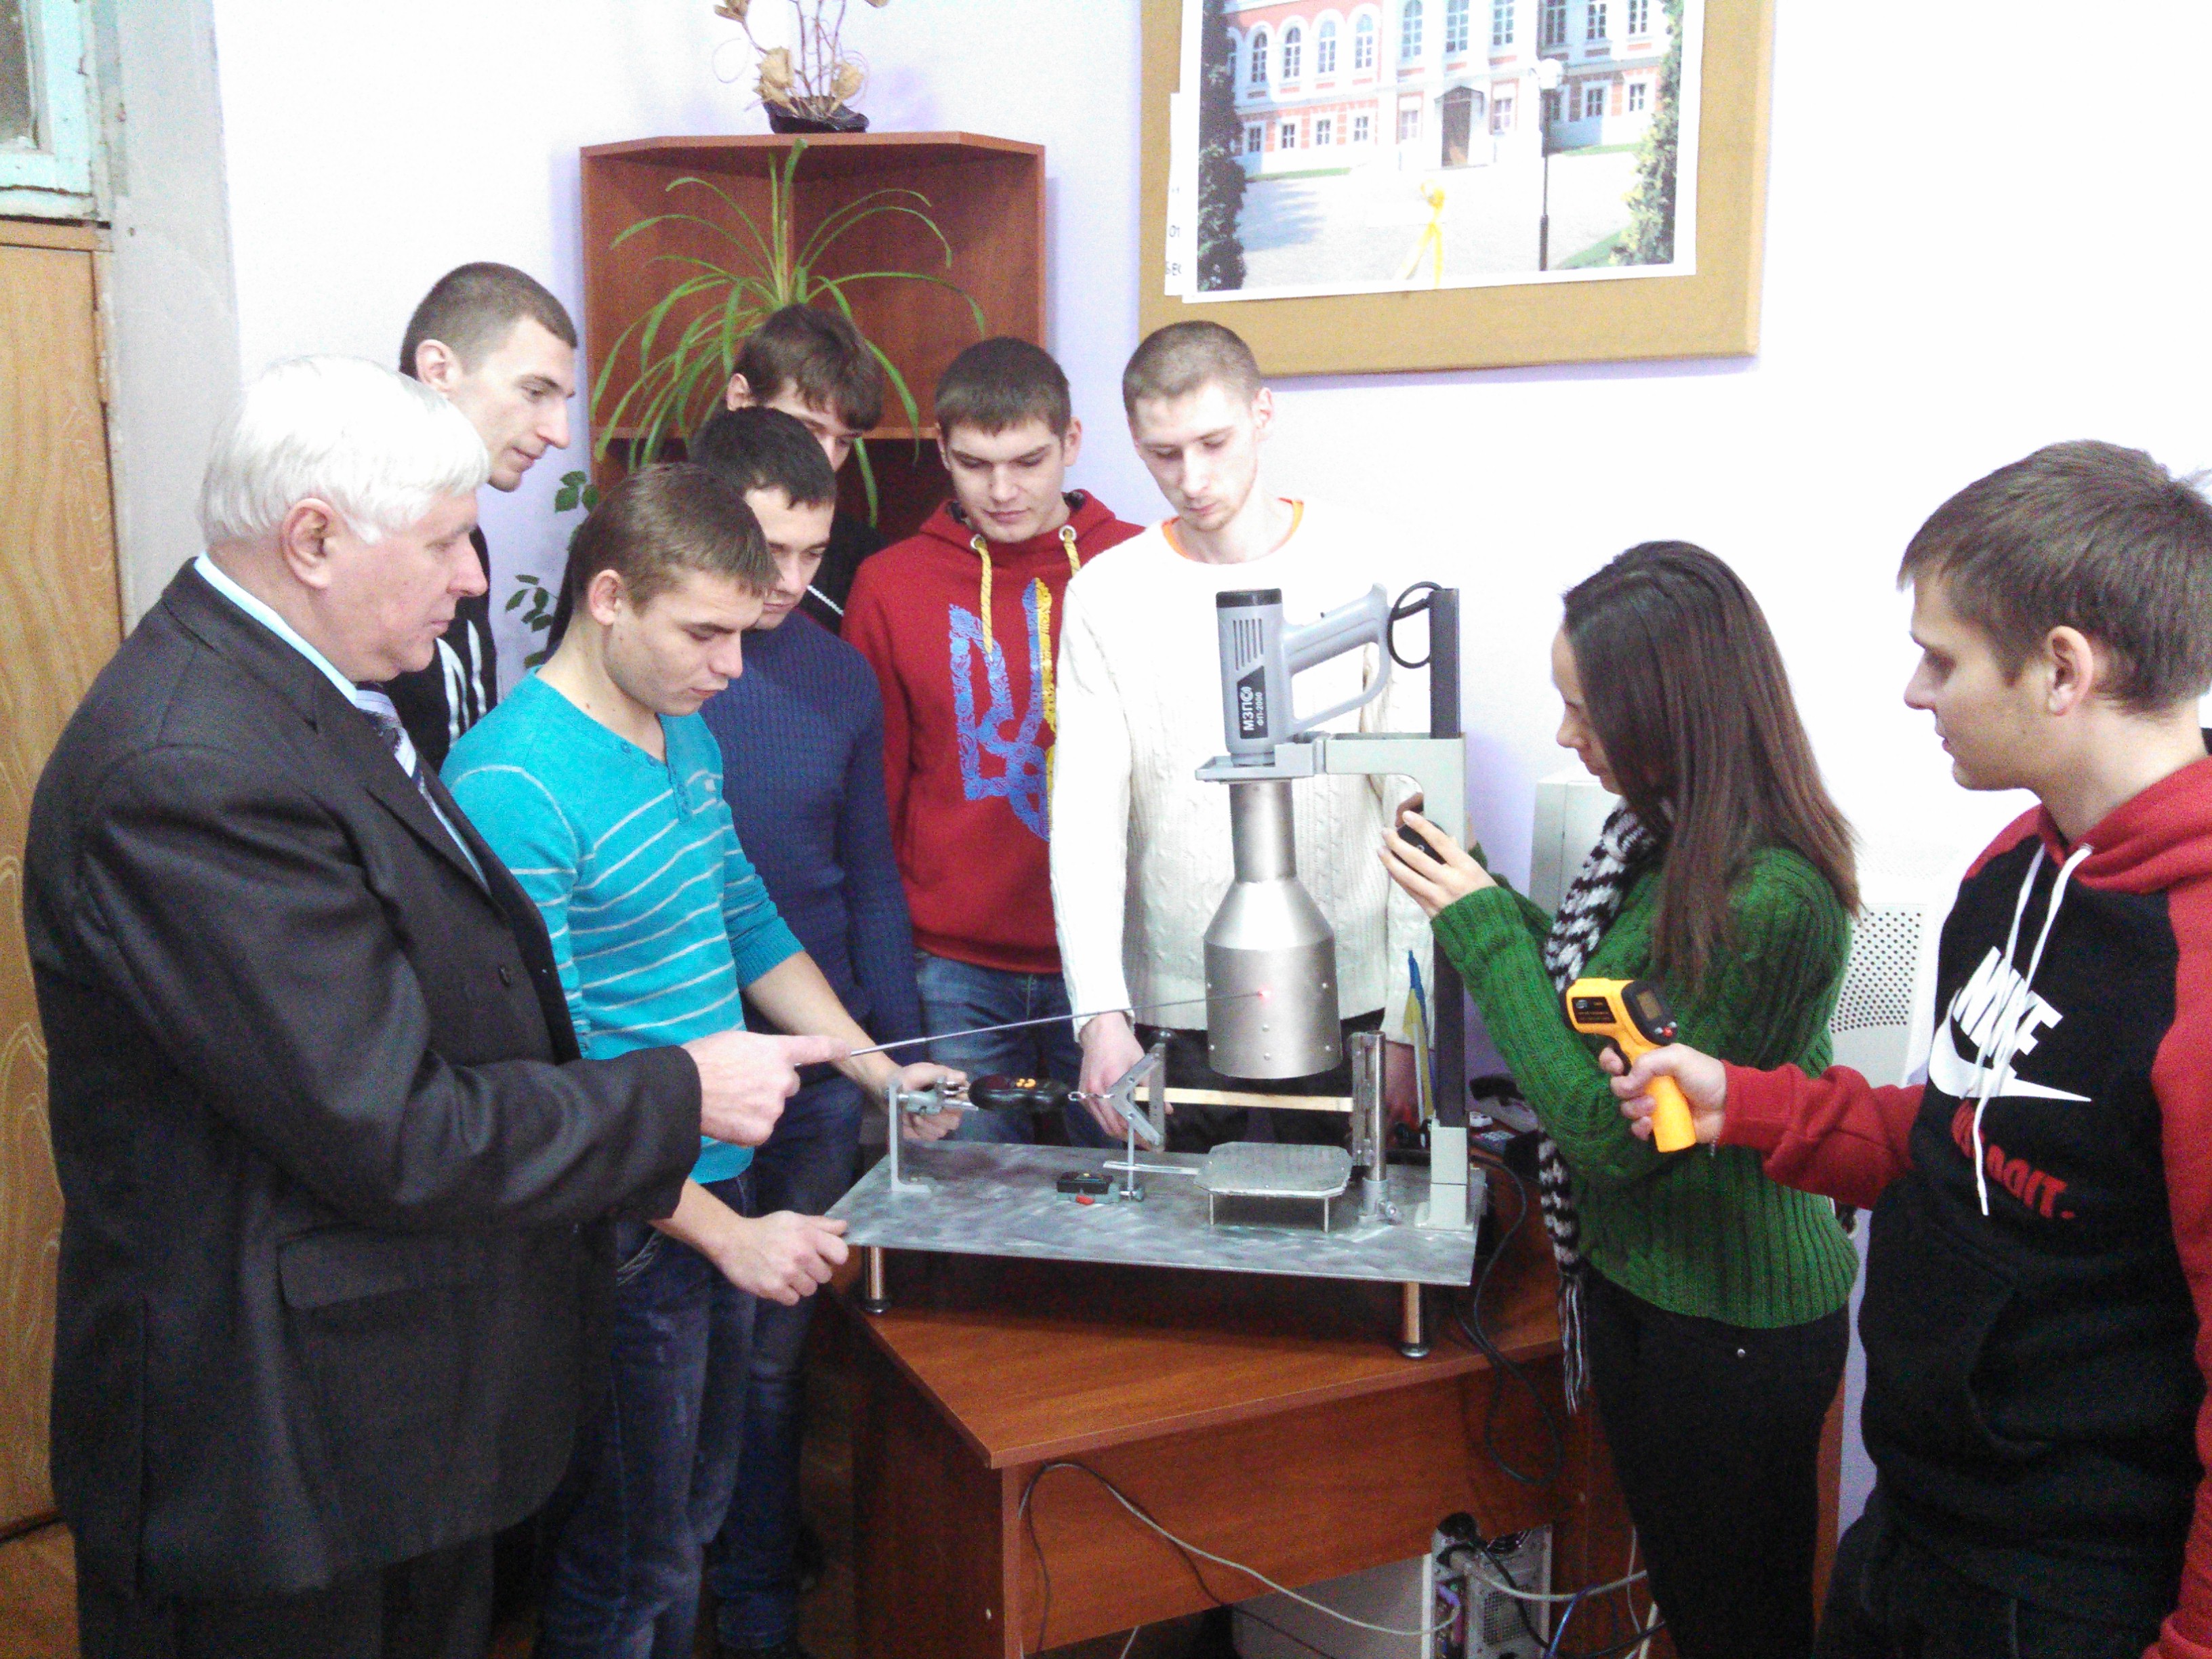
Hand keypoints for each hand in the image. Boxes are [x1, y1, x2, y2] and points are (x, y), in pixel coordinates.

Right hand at [683, 1030, 849, 1146]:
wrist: (684, 1089)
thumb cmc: (704, 1059)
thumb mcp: (736, 1042)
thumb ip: (760, 1054)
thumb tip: (762, 1065)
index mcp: (776, 1051)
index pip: (813, 1048)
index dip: (832, 1048)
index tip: (847, 1050)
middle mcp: (783, 1079)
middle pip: (789, 1085)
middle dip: (771, 1085)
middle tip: (742, 1083)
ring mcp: (774, 1107)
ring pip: (773, 1108)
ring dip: (758, 1106)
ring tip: (729, 1100)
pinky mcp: (762, 1131)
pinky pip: (760, 1129)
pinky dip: (747, 1127)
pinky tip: (728, 1118)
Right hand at [703, 1210, 849, 1304]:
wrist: (733, 1241)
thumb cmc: (767, 1229)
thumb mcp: (794, 1220)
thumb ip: (821, 1224)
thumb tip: (844, 1227)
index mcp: (808, 1235)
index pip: (841, 1254)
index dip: (835, 1257)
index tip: (824, 1257)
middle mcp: (801, 1255)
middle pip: (826, 1276)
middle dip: (815, 1272)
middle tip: (800, 1264)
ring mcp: (787, 1273)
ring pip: (810, 1290)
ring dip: (800, 1284)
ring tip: (786, 1273)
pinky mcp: (773, 1289)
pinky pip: (793, 1299)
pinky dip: (786, 1293)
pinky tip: (777, 1281)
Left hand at [886, 1061, 965, 1141]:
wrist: (887, 1088)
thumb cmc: (907, 1077)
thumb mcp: (922, 1072)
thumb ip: (941, 1073)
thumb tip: (962, 1077)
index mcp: (953, 1093)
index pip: (965, 1103)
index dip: (955, 1105)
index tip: (940, 1102)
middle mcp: (950, 1110)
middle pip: (954, 1122)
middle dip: (936, 1117)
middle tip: (922, 1109)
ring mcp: (939, 1123)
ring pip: (940, 1132)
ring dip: (925, 1124)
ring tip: (913, 1113)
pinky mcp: (927, 1132)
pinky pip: (928, 1137)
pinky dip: (917, 1130)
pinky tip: (910, 1120)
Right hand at [1077, 1012, 1144, 1137]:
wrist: (1099, 1031)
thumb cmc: (1122, 1044)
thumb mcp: (1141, 1064)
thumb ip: (1152, 1088)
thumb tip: (1167, 1109)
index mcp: (1111, 1082)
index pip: (1124, 1118)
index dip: (1138, 1133)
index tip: (1151, 1142)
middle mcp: (1095, 1091)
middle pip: (1112, 1126)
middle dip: (1129, 1137)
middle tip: (1145, 1142)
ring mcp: (1086, 1094)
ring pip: (1103, 1124)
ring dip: (1119, 1131)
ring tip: (1136, 1134)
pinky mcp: (1082, 1094)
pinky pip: (1097, 1115)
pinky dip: (1109, 1121)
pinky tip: (1122, 1120)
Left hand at [1378, 806, 1492, 918]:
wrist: (1487, 930)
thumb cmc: (1486, 897)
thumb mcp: (1479, 872)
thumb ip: (1461, 856)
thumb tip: (1447, 839)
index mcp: (1465, 868)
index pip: (1440, 842)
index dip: (1422, 827)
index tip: (1408, 816)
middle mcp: (1449, 881)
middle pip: (1417, 858)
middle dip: (1397, 843)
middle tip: (1385, 832)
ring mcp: (1437, 897)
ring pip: (1407, 876)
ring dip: (1390, 861)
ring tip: (1380, 849)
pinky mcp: (1429, 909)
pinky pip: (1410, 890)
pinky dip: (1398, 878)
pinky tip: (1391, 868)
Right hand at [1603, 1044, 1729, 1144]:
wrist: (1727, 1105)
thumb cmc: (1703, 1075)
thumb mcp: (1677, 1057)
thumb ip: (1647, 1063)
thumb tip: (1625, 1083)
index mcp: (1649, 1061)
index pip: (1617, 1056)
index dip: (1609, 1060)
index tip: (1616, 1067)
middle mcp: (1646, 1082)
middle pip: (1617, 1085)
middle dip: (1624, 1089)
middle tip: (1642, 1091)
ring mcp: (1651, 1104)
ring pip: (1626, 1108)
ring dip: (1635, 1108)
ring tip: (1654, 1108)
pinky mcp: (1658, 1125)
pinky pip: (1637, 1128)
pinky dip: (1639, 1127)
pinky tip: (1650, 1125)